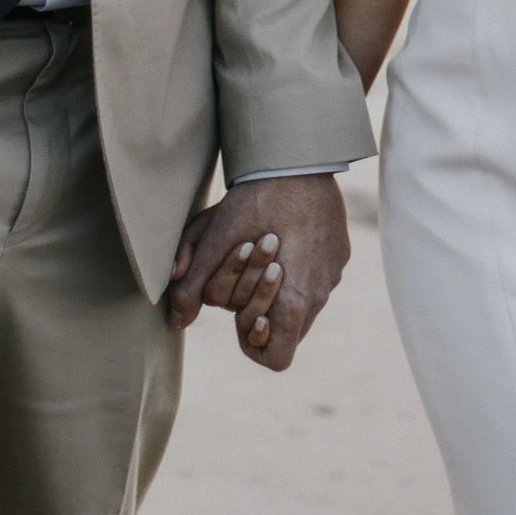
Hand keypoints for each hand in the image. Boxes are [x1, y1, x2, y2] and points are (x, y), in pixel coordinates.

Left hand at [166, 174, 349, 370]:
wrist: (299, 156)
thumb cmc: (257, 199)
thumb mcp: (216, 239)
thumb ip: (192, 286)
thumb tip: (176, 323)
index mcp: (295, 299)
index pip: (276, 358)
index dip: (251, 343)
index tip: (238, 314)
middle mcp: (321, 293)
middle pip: (286, 330)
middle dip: (257, 307)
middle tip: (245, 271)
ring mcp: (333, 273)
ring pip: (301, 303)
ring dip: (276, 288)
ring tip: (261, 248)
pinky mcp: (339, 253)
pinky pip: (316, 277)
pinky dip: (296, 267)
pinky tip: (282, 233)